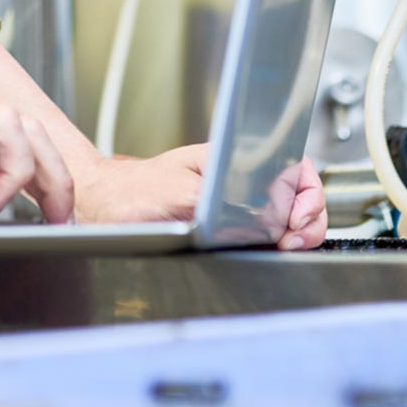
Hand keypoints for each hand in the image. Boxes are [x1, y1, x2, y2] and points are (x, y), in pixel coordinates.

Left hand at [74, 148, 327, 251]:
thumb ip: (223, 201)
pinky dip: (278, 242)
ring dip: (298, 232)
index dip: (306, 193)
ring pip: (287, 216)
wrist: (98, 210)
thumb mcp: (178, 194)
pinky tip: (274, 247)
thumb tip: (261, 213)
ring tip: (287, 243)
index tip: (296, 218)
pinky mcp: (227, 229)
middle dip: (308, 216)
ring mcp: (235, 205)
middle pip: (299, 193)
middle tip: (295, 237)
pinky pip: (266, 234)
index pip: (294, 166)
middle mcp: (238, 180)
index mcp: (231, 159)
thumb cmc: (129, 194)